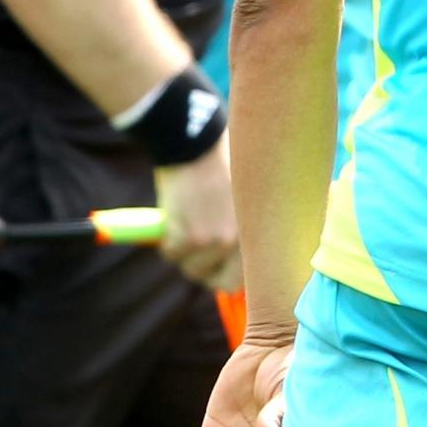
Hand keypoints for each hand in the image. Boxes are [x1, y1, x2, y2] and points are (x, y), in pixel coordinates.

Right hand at [156, 143, 243, 290]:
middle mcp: (242, 241)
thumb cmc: (221, 162)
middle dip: (206, 270)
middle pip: (221, 283)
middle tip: (196, 251)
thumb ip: (244, 227)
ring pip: (192, 268)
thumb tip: (235, 255)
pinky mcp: (189, 238)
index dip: (232, 273)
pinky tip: (174, 215)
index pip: (250, 275)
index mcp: (259, 231)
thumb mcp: (246, 198)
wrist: (195, 144)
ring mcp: (215, 242)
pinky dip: (167, 240)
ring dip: (185, 253)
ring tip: (187, 223)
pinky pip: (172, 253)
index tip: (221, 267)